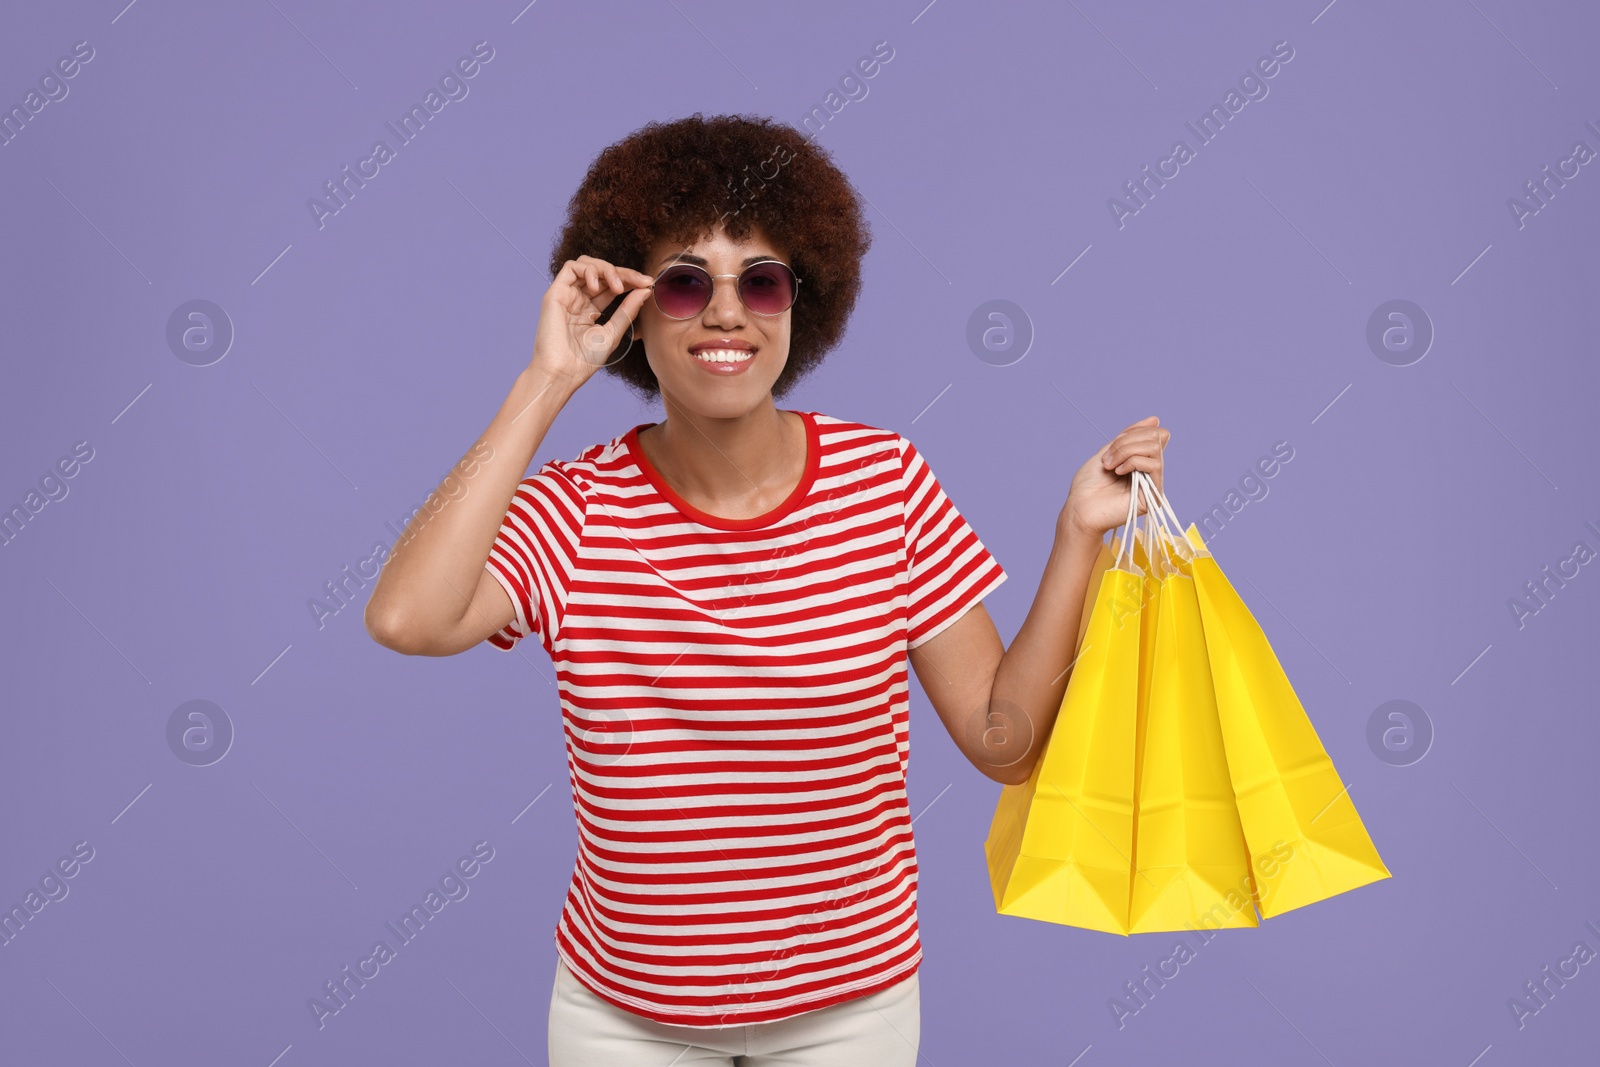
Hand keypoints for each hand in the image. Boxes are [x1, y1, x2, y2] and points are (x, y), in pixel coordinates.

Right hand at [530, 255, 654, 386]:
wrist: (563, 373)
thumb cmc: (584, 360)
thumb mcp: (613, 332)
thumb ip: (627, 310)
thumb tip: (645, 289)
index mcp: (590, 309)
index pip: (612, 285)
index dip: (630, 281)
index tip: (648, 284)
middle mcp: (578, 299)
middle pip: (602, 272)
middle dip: (624, 273)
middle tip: (641, 281)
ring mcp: (566, 295)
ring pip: (587, 264)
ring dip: (607, 269)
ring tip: (618, 287)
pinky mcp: (555, 293)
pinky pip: (571, 267)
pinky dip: (589, 270)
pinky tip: (599, 287)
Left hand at [1059, 416, 1170, 538]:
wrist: (1079, 509)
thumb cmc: (1088, 485)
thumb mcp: (1108, 452)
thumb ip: (1128, 437)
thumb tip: (1155, 419)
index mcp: (1141, 460)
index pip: (1155, 434)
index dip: (1136, 431)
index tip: (1115, 441)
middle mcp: (1150, 472)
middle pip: (1155, 437)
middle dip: (1127, 441)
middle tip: (1107, 458)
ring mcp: (1153, 484)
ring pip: (1154, 449)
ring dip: (1126, 451)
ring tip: (1110, 466)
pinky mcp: (1154, 496)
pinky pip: (1154, 465)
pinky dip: (1132, 462)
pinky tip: (1118, 473)